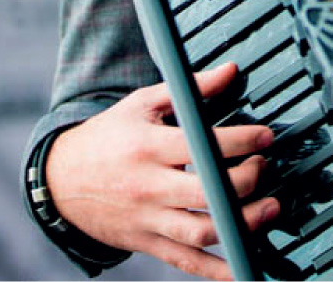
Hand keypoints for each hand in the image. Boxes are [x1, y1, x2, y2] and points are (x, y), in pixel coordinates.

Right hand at [45, 62, 279, 279]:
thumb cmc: (108, 136)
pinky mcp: (147, 243)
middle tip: (265, 168)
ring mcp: (148, 220)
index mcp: (149, 147)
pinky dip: (218, 271)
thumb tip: (230, 71)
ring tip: (270, 210)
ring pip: (201, 232)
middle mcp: (149, 187)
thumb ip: (189, 88)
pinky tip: (245, 267)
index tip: (265, 137)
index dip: (241, 142)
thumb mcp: (143, 103)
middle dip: (247, 182)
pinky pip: (186, 263)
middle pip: (207, 193)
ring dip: (243, 225)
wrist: (62, 179)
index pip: (202, 147)